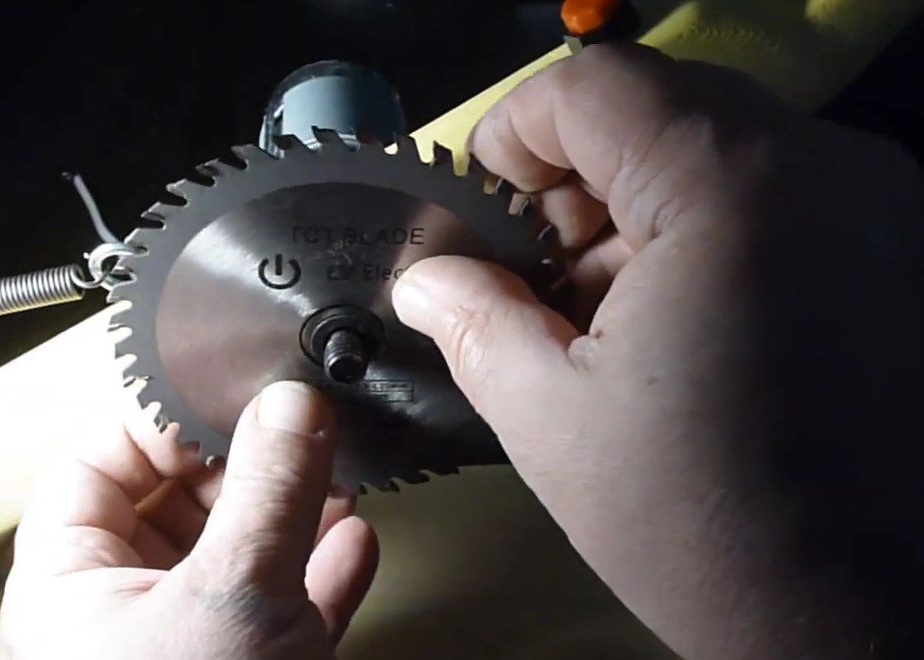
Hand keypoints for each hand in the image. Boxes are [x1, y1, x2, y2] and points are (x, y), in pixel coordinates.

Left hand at [1, 382, 377, 659]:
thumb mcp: (230, 597)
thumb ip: (266, 493)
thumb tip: (292, 406)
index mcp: (75, 579)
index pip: (102, 459)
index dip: (165, 415)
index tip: (232, 388)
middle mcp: (127, 606)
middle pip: (182, 497)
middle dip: (250, 461)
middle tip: (298, 428)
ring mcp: (193, 641)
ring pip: (241, 548)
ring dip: (295, 512)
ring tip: (337, 478)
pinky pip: (285, 603)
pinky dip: (322, 572)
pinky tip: (354, 544)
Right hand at [392, 44, 923, 657]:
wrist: (864, 621)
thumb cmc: (712, 530)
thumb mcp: (552, 420)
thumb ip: (474, 319)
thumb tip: (428, 277)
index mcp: (732, 193)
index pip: (596, 85)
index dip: (516, 132)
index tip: (487, 202)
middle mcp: (826, 172)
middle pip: (660, 109)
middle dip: (577, 181)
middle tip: (536, 272)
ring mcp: (880, 207)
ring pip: (717, 151)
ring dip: (639, 212)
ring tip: (605, 317)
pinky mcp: (898, 250)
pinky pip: (775, 195)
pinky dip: (705, 235)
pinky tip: (676, 326)